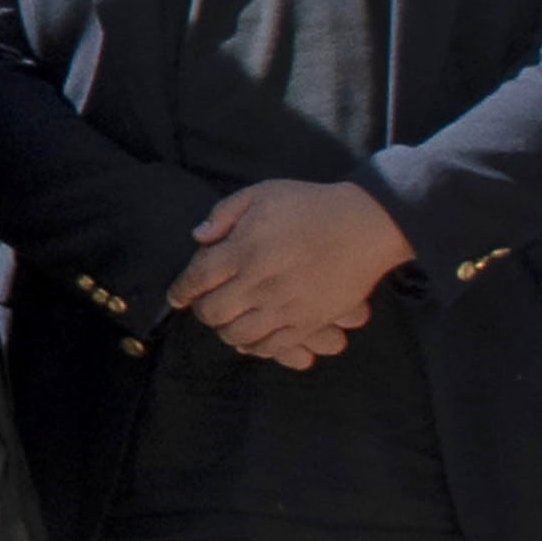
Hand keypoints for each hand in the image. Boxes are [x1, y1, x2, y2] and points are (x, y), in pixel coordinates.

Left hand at [169, 179, 413, 368]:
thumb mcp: (263, 194)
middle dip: (201, 310)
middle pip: (212, 311)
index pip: (197, 278)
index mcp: (244, 249)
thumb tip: (199, 239)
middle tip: (204, 304)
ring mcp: (283, 306)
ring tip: (227, 320)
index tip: (176, 296)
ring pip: (236, 334)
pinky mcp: (306, 322)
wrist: (365, 225)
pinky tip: (249, 337)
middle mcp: (259, 282)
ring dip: (224, 329)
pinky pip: (269, 347)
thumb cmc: (311, 206)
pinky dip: (252, 346)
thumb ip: (224, 214)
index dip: (181, 290)